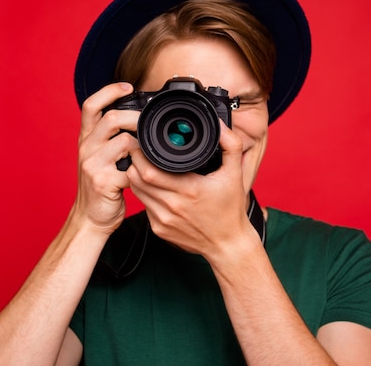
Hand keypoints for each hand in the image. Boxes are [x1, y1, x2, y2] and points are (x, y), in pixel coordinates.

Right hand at [71, 82, 139, 235]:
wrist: (90, 218)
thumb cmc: (101, 187)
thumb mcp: (99, 158)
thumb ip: (111, 140)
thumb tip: (137, 123)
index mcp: (86, 139)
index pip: (91, 105)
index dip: (109, 91)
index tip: (128, 86)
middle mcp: (86, 148)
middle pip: (111, 119)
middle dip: (135, 118)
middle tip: (149, 125)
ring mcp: (92, 164)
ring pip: (124, 141)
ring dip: (142, 146)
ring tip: (148, 154)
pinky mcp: (103, 181)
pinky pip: (131, 168)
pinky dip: (143, 170)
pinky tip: (146, 174)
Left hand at [126, 120, 255, 258]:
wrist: (227, 245)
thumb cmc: (230, 210)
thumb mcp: (235, 174)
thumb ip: (230, 145)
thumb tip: (219, 125)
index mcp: (189, 190)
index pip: (148, 171)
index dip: (141, 155)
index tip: (144, 145)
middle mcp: (172, 207)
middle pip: (136, 179)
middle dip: (135, 162)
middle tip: (141, 152)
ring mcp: (163, 220)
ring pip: (136, 192)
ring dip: (137, 177)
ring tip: (145, 166)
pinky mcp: (158, 229)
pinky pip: (143, 206)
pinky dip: (145, 194)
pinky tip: (155, 188)